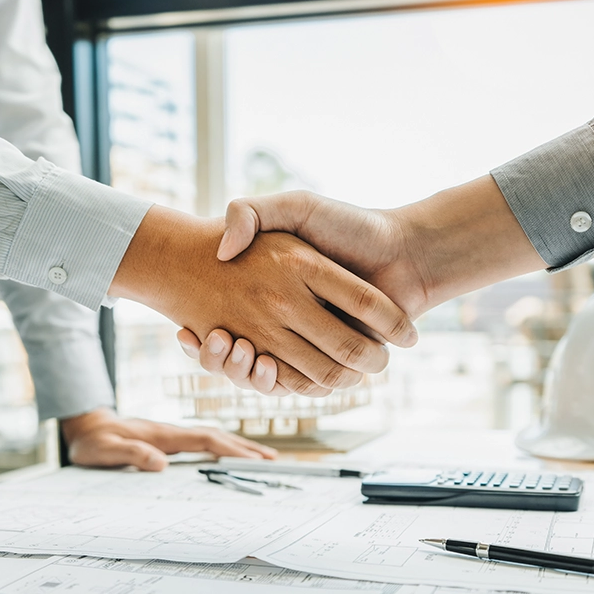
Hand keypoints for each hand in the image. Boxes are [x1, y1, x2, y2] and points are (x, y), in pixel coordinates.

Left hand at [60, 408, 275, 471]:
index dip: (231, 449)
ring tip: (261, 458)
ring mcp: (171, 435)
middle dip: (245, 447)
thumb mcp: (106, 451)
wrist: (85, 427)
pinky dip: (222, 448)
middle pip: (217, 435)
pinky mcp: (168, 440)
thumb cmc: (93, 442)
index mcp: (163, 434)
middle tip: (272, 460)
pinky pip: (201, 443)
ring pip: (212, 437)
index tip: (253, 460)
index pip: (205, 439)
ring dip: (237, 446)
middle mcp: (172, 432)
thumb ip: (131, 455)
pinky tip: (230, 456)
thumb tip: (161, 464)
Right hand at [110, 206, 416, 396]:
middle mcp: (287, 322)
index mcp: (274, 292)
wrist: (408, 254)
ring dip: (242, 373)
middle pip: (236, 358)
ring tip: (236, 349)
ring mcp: (308, 344)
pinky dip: (275, 384)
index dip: (201, 339)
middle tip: (210, 342)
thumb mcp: (297, 207)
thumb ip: (253, 211)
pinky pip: (295, 385)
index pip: (223, 326)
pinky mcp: (332, 362)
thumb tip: (222, 248)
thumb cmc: (354, 226)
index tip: (185, 333)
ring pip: (261, 375)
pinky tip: (260, 363)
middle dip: (217, 359)